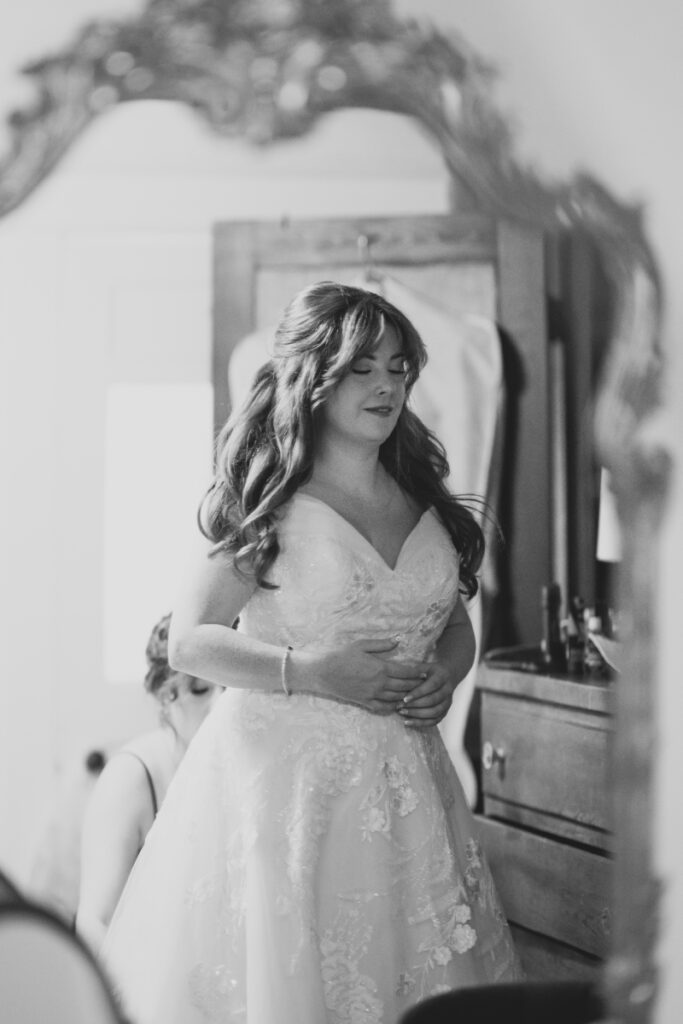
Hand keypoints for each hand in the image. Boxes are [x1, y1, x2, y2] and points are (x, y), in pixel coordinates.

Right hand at [298, 640, 431, 715]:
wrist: (324, 673)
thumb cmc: (342, 656)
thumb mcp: (361, 645)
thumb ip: (381, 644)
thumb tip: (397, 640)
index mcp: (380, 668)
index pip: (406, 672)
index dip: (418, 672)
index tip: (426, 671)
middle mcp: (379, 683)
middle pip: (405, 686)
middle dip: (417, 685)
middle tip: (425, 683)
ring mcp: (373, 695)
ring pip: (397, 698)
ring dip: (408, 696)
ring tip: (416, 693)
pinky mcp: (366, 702)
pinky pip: (385, 707)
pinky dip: (395, 707)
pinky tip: (399, 704)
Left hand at [397, 660, 455, 728]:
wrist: (448, 676)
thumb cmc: (431, 671)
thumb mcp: (424, 666)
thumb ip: (415, 671)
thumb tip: (402, 674)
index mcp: (442, 676)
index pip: (432, 686)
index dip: (418, 693)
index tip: (405, 698)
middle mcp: (447, 690)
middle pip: (433, 700)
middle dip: (415, 705)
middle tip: (399, 706)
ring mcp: (447, 702)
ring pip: (434, 712)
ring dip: (417, 715)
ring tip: (402, 713)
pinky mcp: (445, 711)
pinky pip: (434, 720)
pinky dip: (421, 723)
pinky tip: (408, 722)